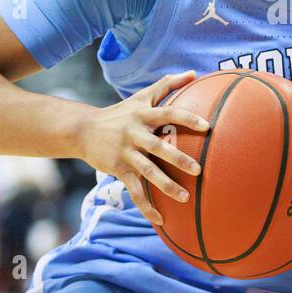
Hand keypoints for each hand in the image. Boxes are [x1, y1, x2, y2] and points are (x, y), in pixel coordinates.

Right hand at [76, 70, 209, 229]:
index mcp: (143, 115)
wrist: (84, 130)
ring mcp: (126, 153)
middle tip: (198, 170)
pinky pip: (134, 190)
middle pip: (158, 147)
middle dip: (178, 159)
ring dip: (166, 186)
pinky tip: (161, 219)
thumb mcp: (141, 96)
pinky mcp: (118, 170)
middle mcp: (134, 133)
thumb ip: (167, 85)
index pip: (168, 113)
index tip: (207, 127)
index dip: (187, 119)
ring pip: (147, 172)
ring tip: (186, 198)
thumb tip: (194, 73)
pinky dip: (146, 206)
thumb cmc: (120, 112)